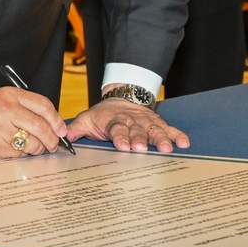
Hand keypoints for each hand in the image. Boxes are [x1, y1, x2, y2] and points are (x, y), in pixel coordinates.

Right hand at [0, 87, 69, 157]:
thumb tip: (51, 123)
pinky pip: (19, 153)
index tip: (61, 129)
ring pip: (33, 144)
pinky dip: (23, 154)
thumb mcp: (2, 98)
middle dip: (52, 139)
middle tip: (53, 144)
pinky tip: (18, 149)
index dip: (57, 120)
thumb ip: (25, 107)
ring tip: (36, 148)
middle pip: (41, 127)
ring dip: (39, 149)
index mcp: (11, 96)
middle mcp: (7, 111)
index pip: (44, 106)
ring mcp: (0, 130)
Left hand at [67, 99, 189, 152]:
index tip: (122, 146)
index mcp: (114, 121)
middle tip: (141, 148)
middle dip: (139, 139)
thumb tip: (62, 140)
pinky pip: (169, 129)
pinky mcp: (158, 124)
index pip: (117, 129)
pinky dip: (177, 135)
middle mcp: (132, 122)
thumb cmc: (105, 115)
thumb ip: (76, 129)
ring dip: (160, 139)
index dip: (120, 137)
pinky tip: (184, 143)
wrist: (124, 98)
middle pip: (137, 131)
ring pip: (155, 131)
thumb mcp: (88, 119)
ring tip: (166, 148)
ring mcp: (147, 123)